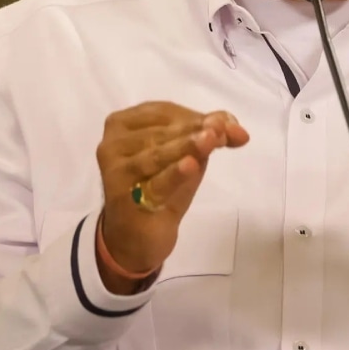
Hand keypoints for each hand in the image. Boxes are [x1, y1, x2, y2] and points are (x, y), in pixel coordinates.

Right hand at [95, 101, 248, 290]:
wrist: (135, 237)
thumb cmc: (160, 187)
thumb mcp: (188, 156)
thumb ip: (207, 136)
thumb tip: (235, 128)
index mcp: (125, 122)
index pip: (165, 112)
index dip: (198, 116)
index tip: (229, 124)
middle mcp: (113, 140)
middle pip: (162, 131)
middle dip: (197, 131)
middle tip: (225, 133)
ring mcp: (114, 167)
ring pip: (157, 153)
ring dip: (187, 147)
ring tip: (212, 140)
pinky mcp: (120, 194)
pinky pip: (153, 182)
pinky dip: (173, 173)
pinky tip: (191, 166)